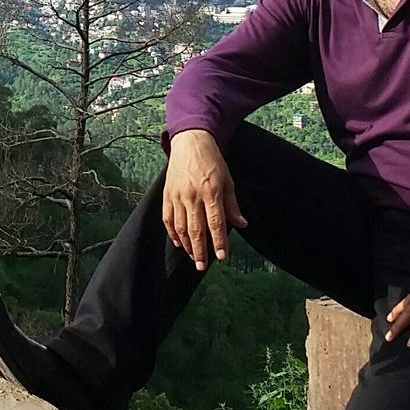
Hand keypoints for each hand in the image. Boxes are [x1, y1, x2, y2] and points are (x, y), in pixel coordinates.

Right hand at [162, 129, 246, 271]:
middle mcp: (192, 196)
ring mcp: (177, 196)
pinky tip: (179, 243)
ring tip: (193, 258)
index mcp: (211, 192)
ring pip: (180, 227)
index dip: (219, 241)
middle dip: (200, 251)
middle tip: (202, 267)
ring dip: (187, 245)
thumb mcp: (228, 180)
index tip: (222, 256)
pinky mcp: (167, 195)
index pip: (216, 222)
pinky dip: (172, 234)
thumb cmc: (212, 162)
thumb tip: (242, 224)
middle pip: (196, 230)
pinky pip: (167, 219)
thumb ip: (232, 205)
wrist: (190, 143)